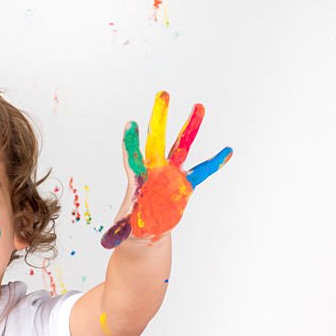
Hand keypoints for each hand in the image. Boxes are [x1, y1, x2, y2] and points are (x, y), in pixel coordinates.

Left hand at [101, 91, 232, 247]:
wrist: (146, 232)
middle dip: (159, 118)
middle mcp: (155, 171)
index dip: (132, 142)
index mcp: (138, 180)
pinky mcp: (184, 185)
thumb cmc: (132, 229)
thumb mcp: (125, 231)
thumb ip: (119, 232)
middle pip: (157, 141)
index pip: (133, 157)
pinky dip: (214, 163)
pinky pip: (202, 172)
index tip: (130, 124)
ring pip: (181, 147)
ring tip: (199, 105)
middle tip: (163, 93)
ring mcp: (171, 175)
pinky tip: (227, 150)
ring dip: (190, 127)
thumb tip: (108, 242)